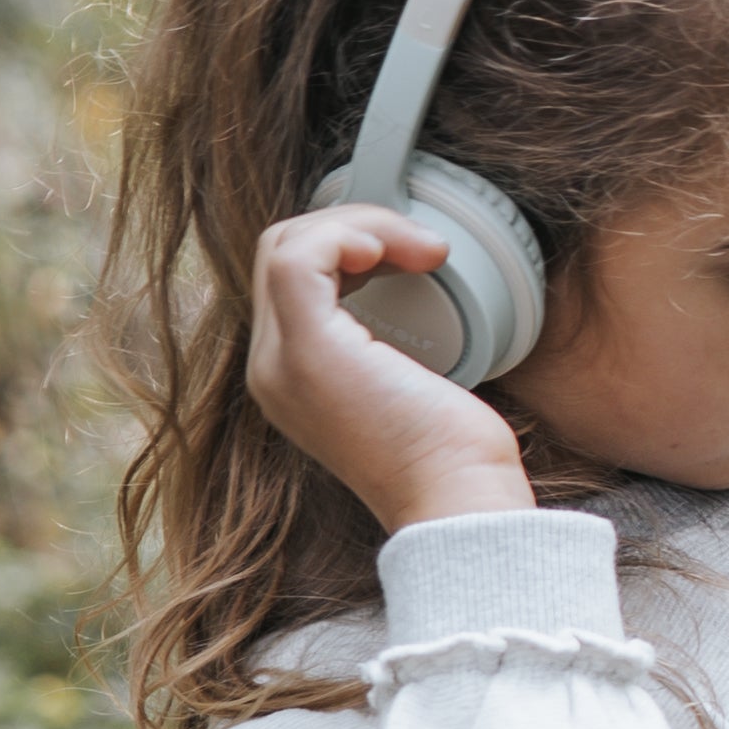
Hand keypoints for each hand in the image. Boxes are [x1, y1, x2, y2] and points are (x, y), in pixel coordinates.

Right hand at [246, 209, 535, 539]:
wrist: (458, 502)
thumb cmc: (453, 453)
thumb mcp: (409, 382)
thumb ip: (387, 339)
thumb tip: (415, 281)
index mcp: (292, 376)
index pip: (290, 279)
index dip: (348, 246)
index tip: (417, 257)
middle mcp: (271, 369)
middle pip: (281, 253)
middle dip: (354, 227)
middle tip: (423, 247)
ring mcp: (280, 362)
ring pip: (286, 246)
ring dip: (363, 226)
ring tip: (423, 250)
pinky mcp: (307, 352)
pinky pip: (300, 257)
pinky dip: (351, 234)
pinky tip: (397, 251)